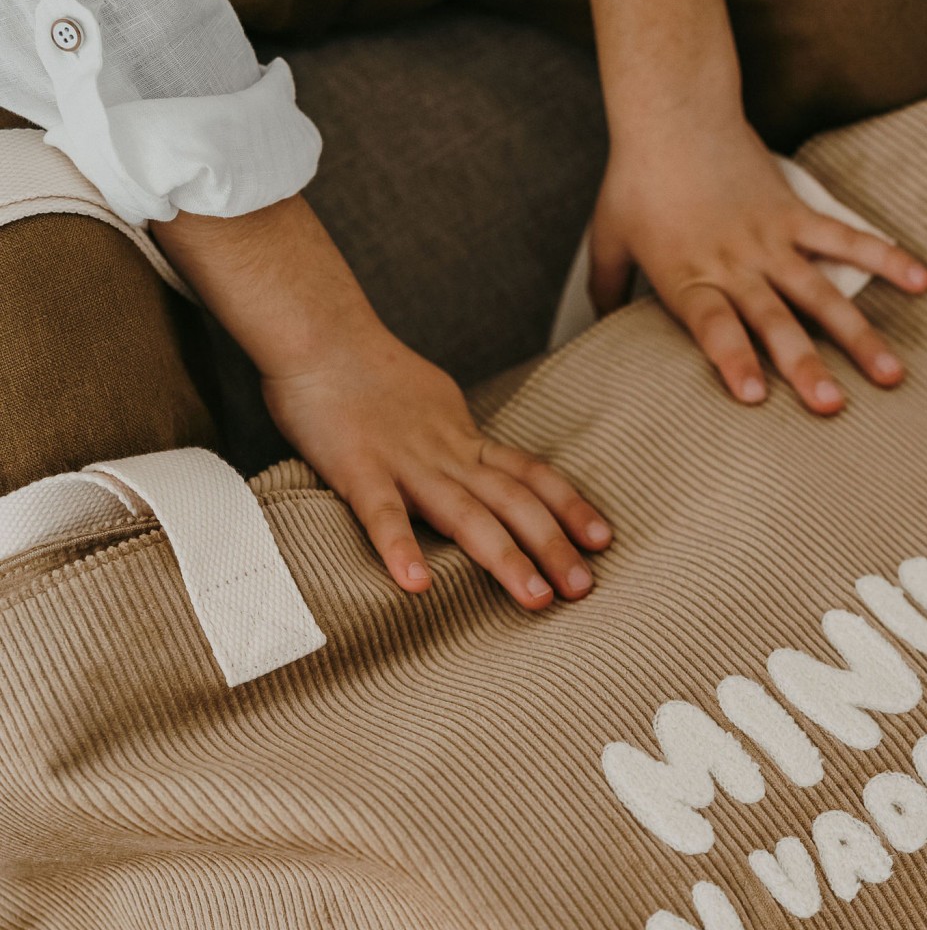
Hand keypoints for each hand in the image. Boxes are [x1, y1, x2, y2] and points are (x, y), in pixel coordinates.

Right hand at [261, 322, 610, 606]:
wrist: (319, 330)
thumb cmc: (367, 369)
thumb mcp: (431, 402)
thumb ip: (455, 439)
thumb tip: (478, 460)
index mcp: (463, 438)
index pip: (529, 474)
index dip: (569, 506)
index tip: (604, 540)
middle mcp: (446, 453)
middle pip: (513, 502)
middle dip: (553, 546)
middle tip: (584, 589)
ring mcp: (404, 462)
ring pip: (465, 515)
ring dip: (504, 558)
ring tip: (535, 599)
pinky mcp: (358, 468)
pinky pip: (383, 514)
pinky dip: (401, 548)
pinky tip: (418, 586)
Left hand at [589, 113, 926, 413]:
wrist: (672, 112)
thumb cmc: (635, 180)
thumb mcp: (608, 240)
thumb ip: (608, 289)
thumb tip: (598, 328)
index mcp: (688, 277)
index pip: (713, 325)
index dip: (734, 359)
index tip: (756, 397)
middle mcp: (733, 265)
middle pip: (774, 321)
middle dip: (806, 366)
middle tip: (833, 406)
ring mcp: (769, 240)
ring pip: (819, 293)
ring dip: (857, 335)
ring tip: (890, 374)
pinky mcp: (794, 214)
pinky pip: (844, 238)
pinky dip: (884, 257)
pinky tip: (921, 281)